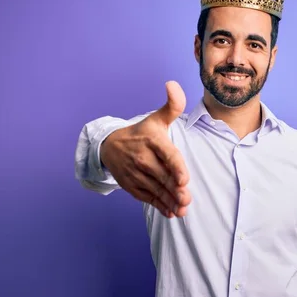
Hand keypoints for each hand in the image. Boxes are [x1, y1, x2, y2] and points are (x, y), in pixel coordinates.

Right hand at [100, 81, 191, 217]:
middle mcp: (142, 158)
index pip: (167, 155)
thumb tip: (173, 84)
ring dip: (169, 201)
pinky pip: (147, 197)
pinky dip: (158, 206)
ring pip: (155, 189)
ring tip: (182, 210)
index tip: (184, 180)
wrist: (109, 146)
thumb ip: (172, 105)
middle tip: (186, 200)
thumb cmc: (141, 133)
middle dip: (175, 190)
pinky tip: (170, 212)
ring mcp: (135, 173)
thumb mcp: (156, 119)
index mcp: (152, 140)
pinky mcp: (131, 185)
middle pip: (162, 176)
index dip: (176, 168)